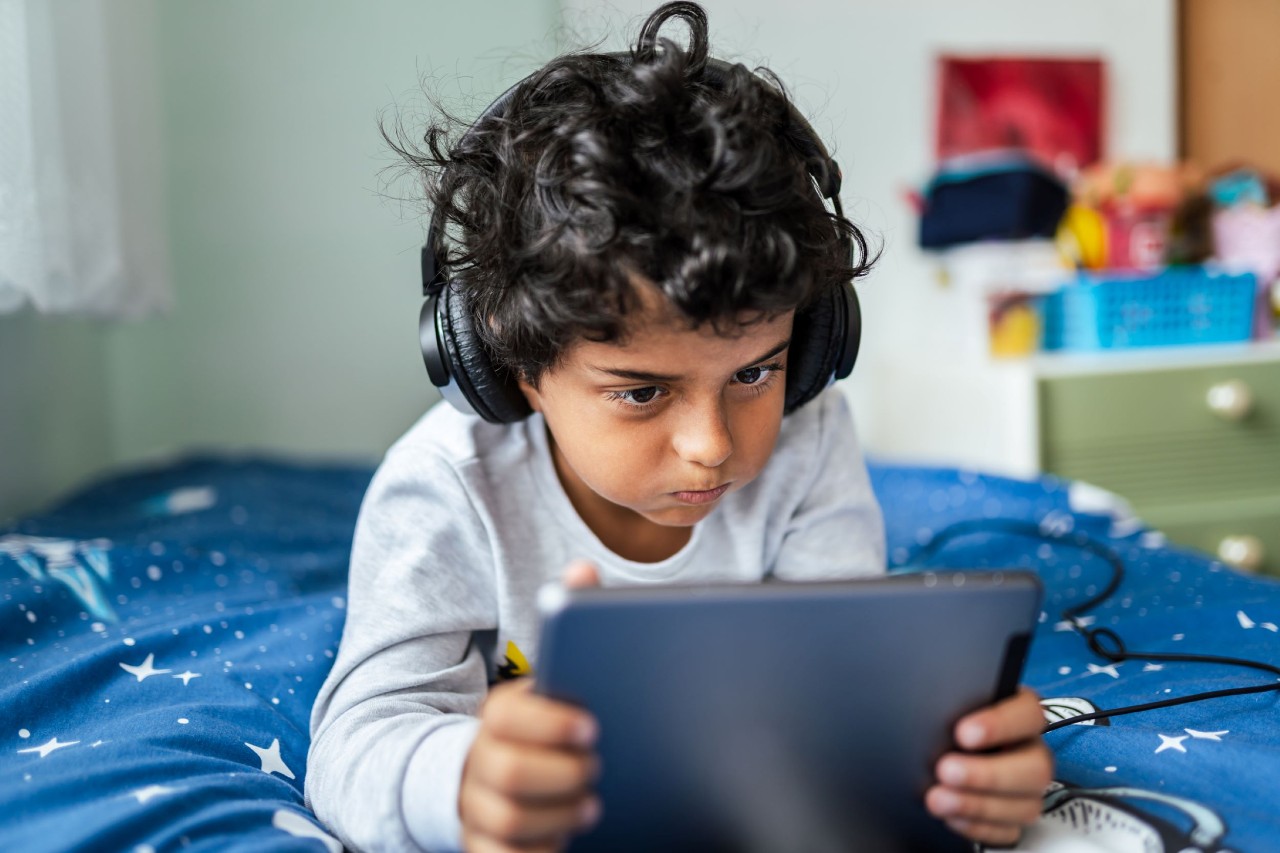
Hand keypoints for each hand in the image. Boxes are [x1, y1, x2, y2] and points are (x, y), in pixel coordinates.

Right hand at [459, 561, 602, 851]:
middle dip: (559, 774)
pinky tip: (566, 839)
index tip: (593, 725)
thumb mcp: (552, 675)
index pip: (505, 718)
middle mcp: (478, 761)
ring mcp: (477, 808)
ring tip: (592, 805)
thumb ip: (569, 620)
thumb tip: (583, 568)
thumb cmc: (539, 720)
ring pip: (507, 821)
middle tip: (597, 770)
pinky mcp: (485, 846)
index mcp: (496, 716)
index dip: (549, 723)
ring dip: (554, 816)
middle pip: (505, 774)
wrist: (483, 775)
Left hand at [925, 687, 1052, 847]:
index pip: (1028, 712)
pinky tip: (951, 817)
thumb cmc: (947, 721)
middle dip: (988, 774)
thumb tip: (928, 710)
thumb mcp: (947, 704)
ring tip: (938, 799)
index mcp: (1020, 714)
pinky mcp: (1015, 817)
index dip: (999, 724)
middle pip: (1036, 767)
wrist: (940, 750)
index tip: (962, 733)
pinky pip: (1009, 831)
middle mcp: (1031, 751)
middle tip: (945, 771)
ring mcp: (1028, 788)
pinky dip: (978, 827)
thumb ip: (950, 705)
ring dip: (978, 805)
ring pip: (1026, 805)